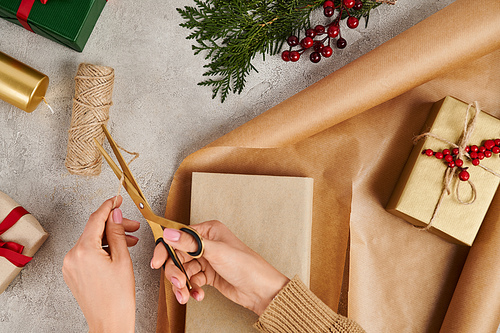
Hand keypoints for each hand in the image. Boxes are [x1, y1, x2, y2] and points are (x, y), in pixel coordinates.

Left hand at [62, 196, 139, 332]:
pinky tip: (117, 251)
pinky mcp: (72, 272)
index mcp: (84, 250)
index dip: (109, 206)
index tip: (118, 198)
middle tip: (133, 226)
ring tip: (130, 241)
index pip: (96, 219)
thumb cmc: (118, 297)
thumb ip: (117, 232)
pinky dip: (101, 249)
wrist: (109, 322)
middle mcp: (72, 256)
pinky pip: (86, 252)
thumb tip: (114, 214)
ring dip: (109, 237)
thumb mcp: (123, 259)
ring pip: (91, 241)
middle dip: (114, 225)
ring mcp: (70, 265)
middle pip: (94, 230)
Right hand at [150, 220, 289, 315]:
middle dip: (175, 271)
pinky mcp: (207, 275)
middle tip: (178, 282)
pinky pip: (191, 281)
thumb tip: (169, 233)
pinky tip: (197, 294)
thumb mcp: (216, 251)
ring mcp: (206, 260)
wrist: (260, 290)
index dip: (165, 249)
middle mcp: (205, 244)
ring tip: (187, 293)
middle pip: (177, 256)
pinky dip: (191, 289)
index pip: (178, 236)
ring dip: (182, 284)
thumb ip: (190, 243)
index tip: (156, 261)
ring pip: (182, 271)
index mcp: (208, 231)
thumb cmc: (246, 265)